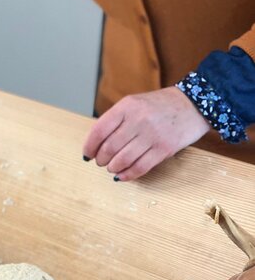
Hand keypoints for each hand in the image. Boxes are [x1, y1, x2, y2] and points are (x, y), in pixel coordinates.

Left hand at [82, 86, 209, 180]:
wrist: (193, 104)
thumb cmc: (157, 106)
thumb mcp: (133, 104)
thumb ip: (115, 120)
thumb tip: (94, 145)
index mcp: (127, 106)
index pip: (99, 130)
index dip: (89, 146)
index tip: (87, 154)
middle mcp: (139, 120)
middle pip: (109, 148)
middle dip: (101, 159)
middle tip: (101, 162)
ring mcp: (153, 135)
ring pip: (122, 160)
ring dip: (112, 168)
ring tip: (111, 167)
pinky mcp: (165, 149)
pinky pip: (140, 167)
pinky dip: (127, 175)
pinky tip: (121, 175)